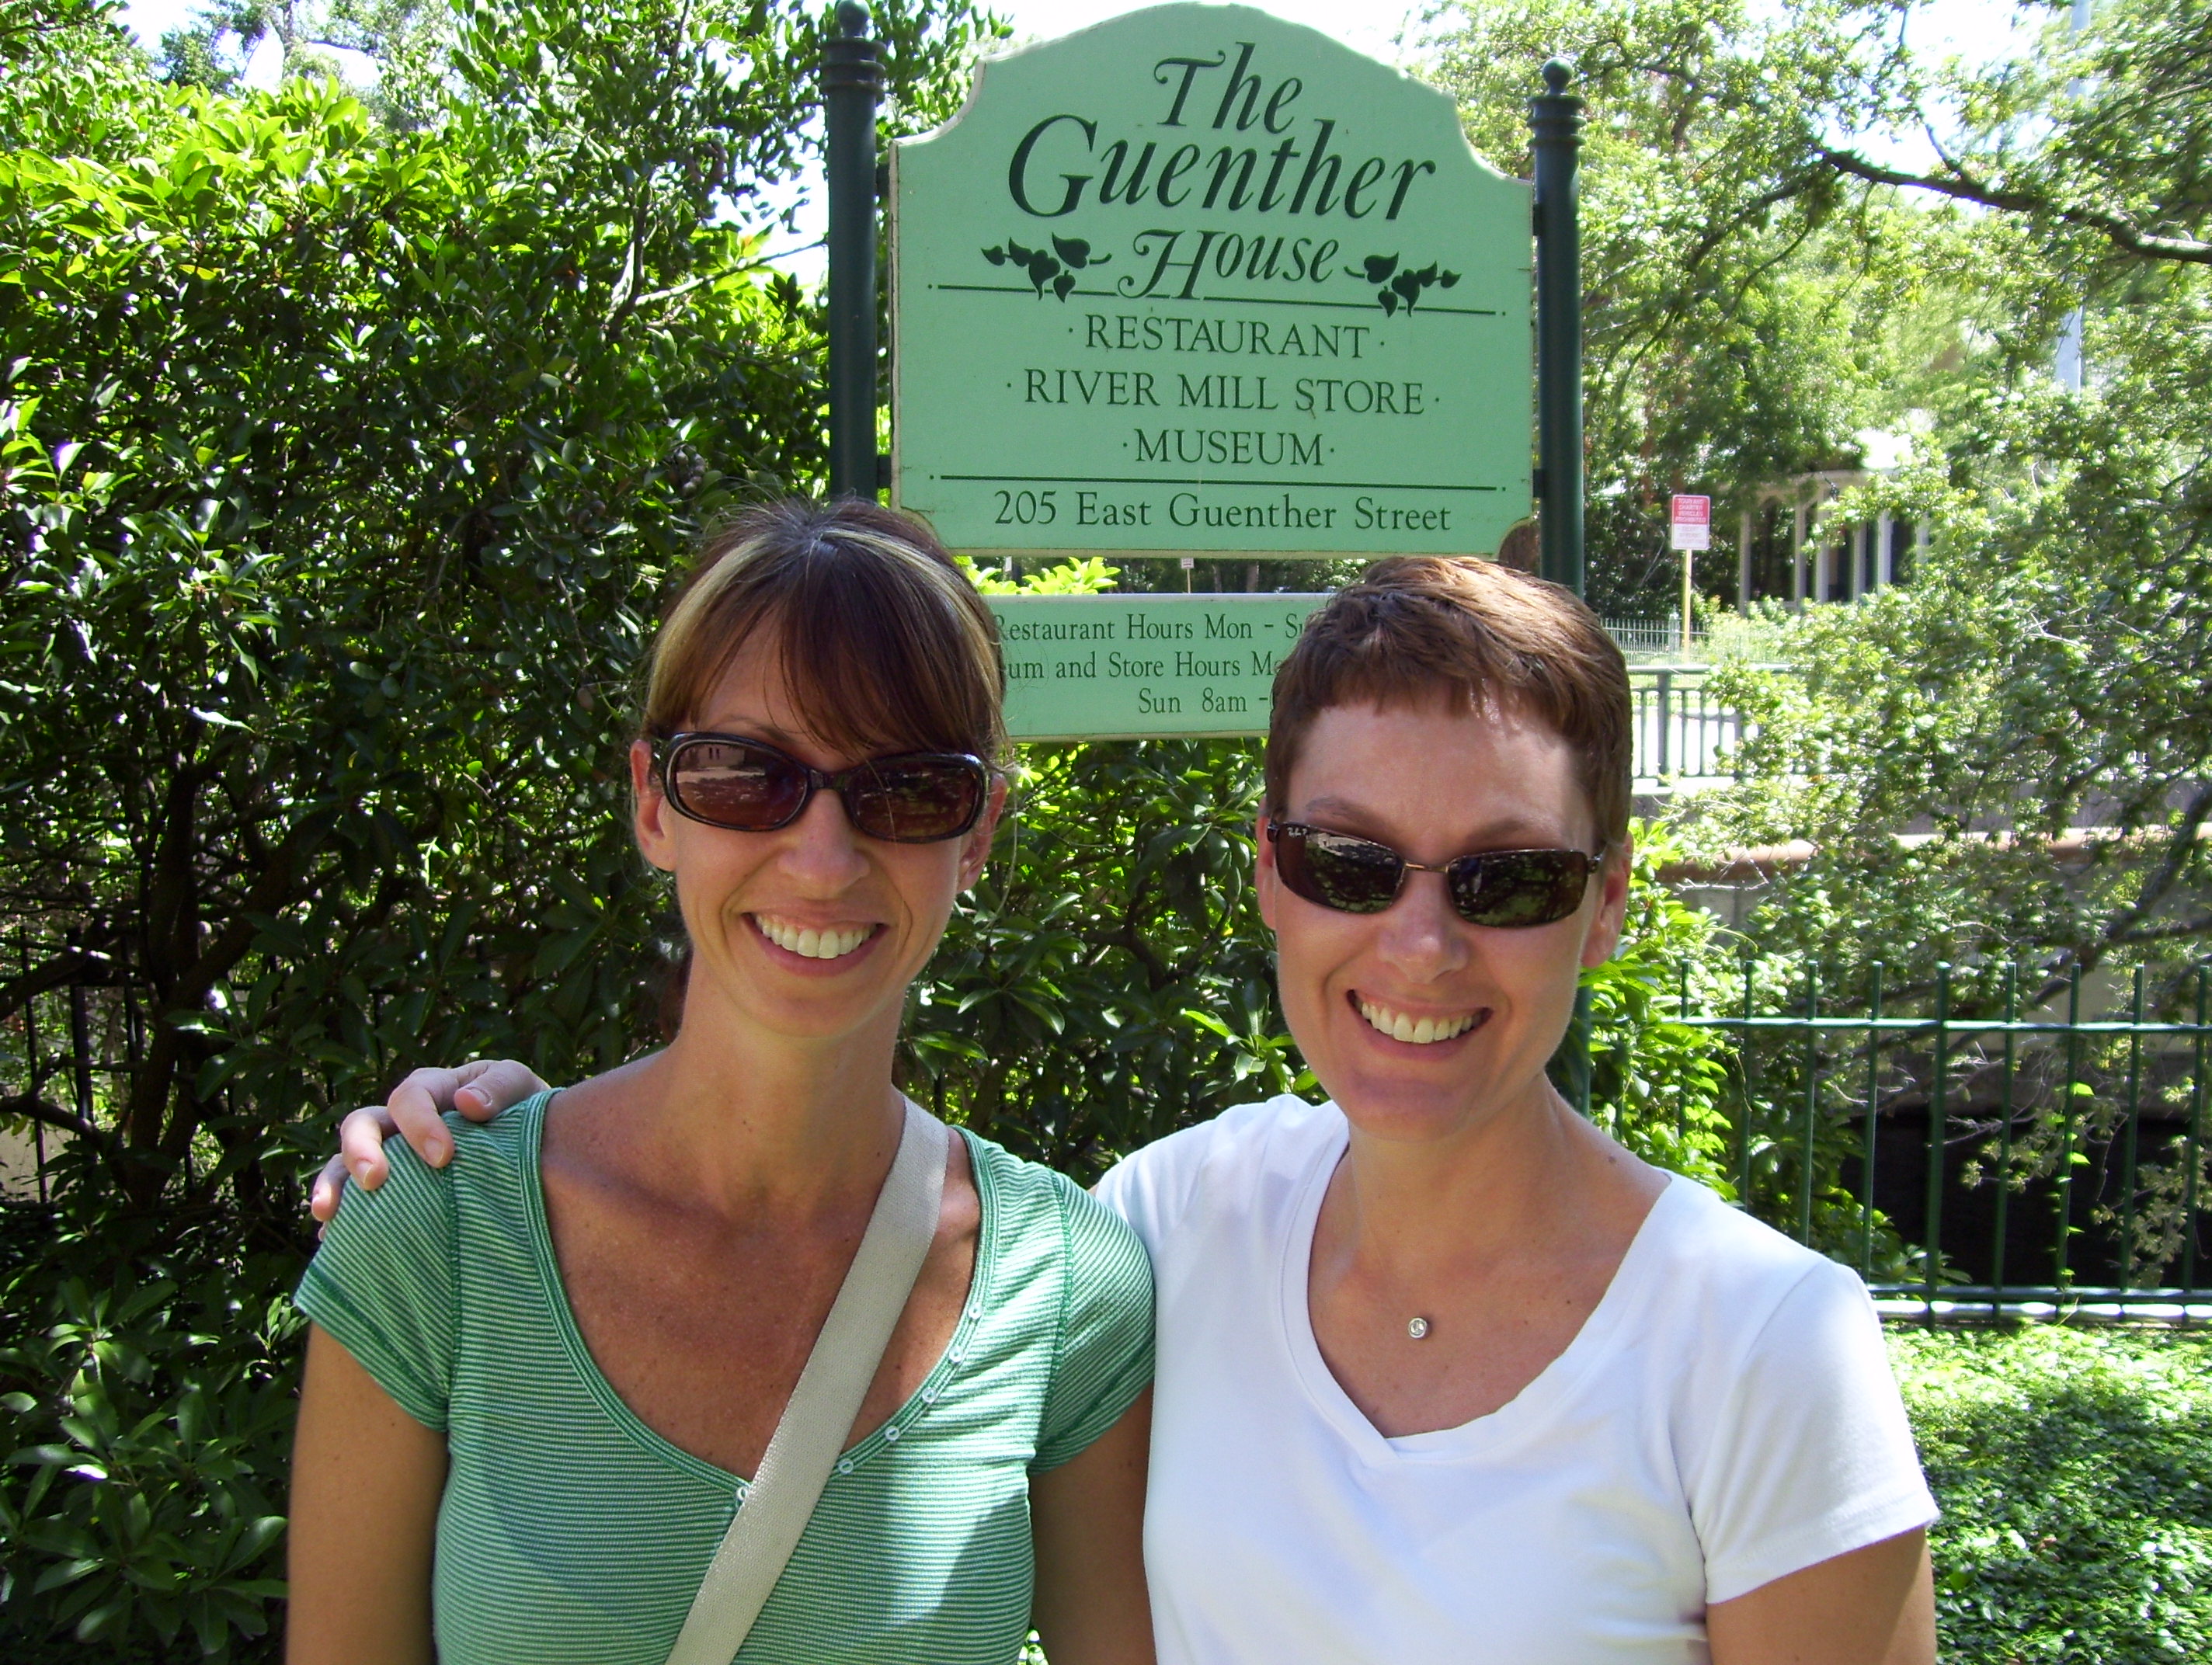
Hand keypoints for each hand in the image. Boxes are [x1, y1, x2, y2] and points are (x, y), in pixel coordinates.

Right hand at [309, 1060, 548, 1228]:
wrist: (538, 1151)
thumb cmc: (527, 1115)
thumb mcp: (522, 1090)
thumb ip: (500, 1088)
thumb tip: (468, 1103)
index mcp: (435, 1089)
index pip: (411, 1096)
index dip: (419, 1123)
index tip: (443, 1157)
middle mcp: (401, 1121)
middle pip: (363, 1124)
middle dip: (361, 1150)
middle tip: (374, 1181)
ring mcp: (390, 1156)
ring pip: (344, 1162)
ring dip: (333, 1184)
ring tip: (326, 1214)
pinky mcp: (389, 1192)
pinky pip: (353, 1201)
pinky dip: (340, 1218)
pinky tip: (333, 1242)